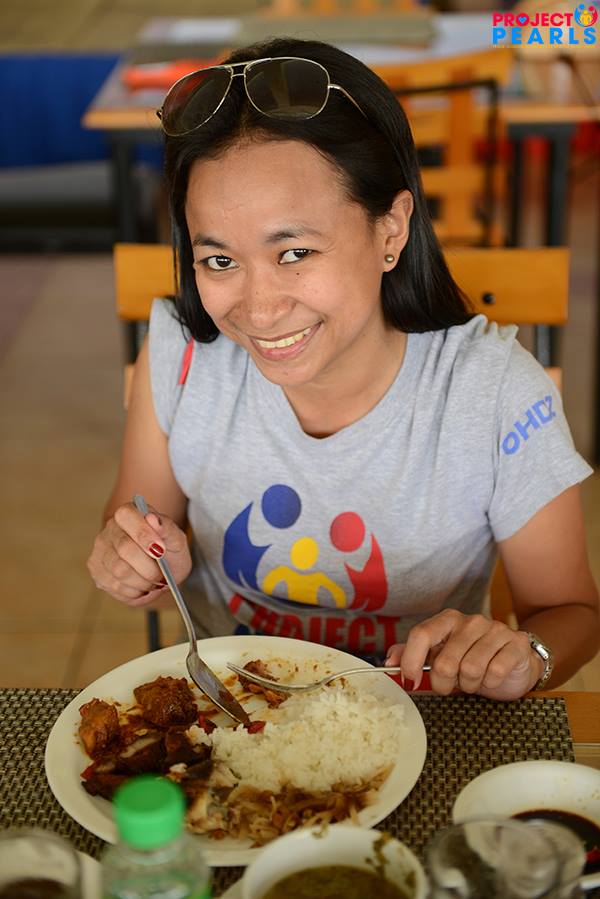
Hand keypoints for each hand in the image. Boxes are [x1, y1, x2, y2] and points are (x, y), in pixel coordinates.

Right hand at [87, 502, 191, 605]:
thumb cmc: (168, 551)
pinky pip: (114, 585)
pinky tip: (142, 586)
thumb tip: (153, 518)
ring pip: (119, 570)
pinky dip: (134, 591)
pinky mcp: (96, 570)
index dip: (144, 535)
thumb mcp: (176, 539)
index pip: (127, 517)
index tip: (160, 550)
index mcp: (128, 513)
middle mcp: (110, 529)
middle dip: (148, 567)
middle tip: (162, 576)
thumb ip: (167, 527)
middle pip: (124, 549)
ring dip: (142, 582)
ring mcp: (100, 550)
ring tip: (154, 582)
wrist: (162, 568)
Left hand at [385, 610, 543, 699]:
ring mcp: (495, 629)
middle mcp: (470, 620)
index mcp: (447, 620)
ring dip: (469, 685)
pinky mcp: (516, 643)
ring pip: (470, 670)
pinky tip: (492, 677)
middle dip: (443, 684)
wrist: (514, 663)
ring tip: (473, 681)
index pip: (421, 634)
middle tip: (450, 686)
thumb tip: (389, 662)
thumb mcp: (440, 657)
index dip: (411, 661)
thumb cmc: (472, 660)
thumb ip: (412, 655)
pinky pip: (495, 672)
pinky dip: (491, 683)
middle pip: (445, 662)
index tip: (410, 682)